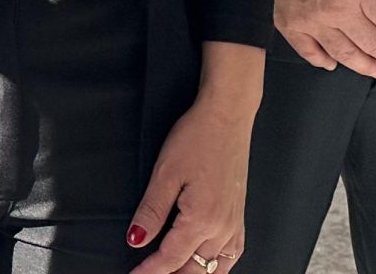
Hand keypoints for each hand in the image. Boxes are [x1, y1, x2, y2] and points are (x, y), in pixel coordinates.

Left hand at [127, 44, 260, 273]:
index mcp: (202, 219)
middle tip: (148, 273)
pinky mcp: (239, 217)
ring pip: (214, 268)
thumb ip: (151, 211)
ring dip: (192, 273)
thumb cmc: (197, 138)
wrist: (227, 118)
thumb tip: (136, 240)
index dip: (149, 271)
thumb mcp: (165, 173)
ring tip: (171, 272)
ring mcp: (234, 224)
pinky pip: (231, 256)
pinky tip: (204, 264)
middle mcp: (222, 227)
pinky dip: (216, 267)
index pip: (170, 259)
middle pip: (194, 270)